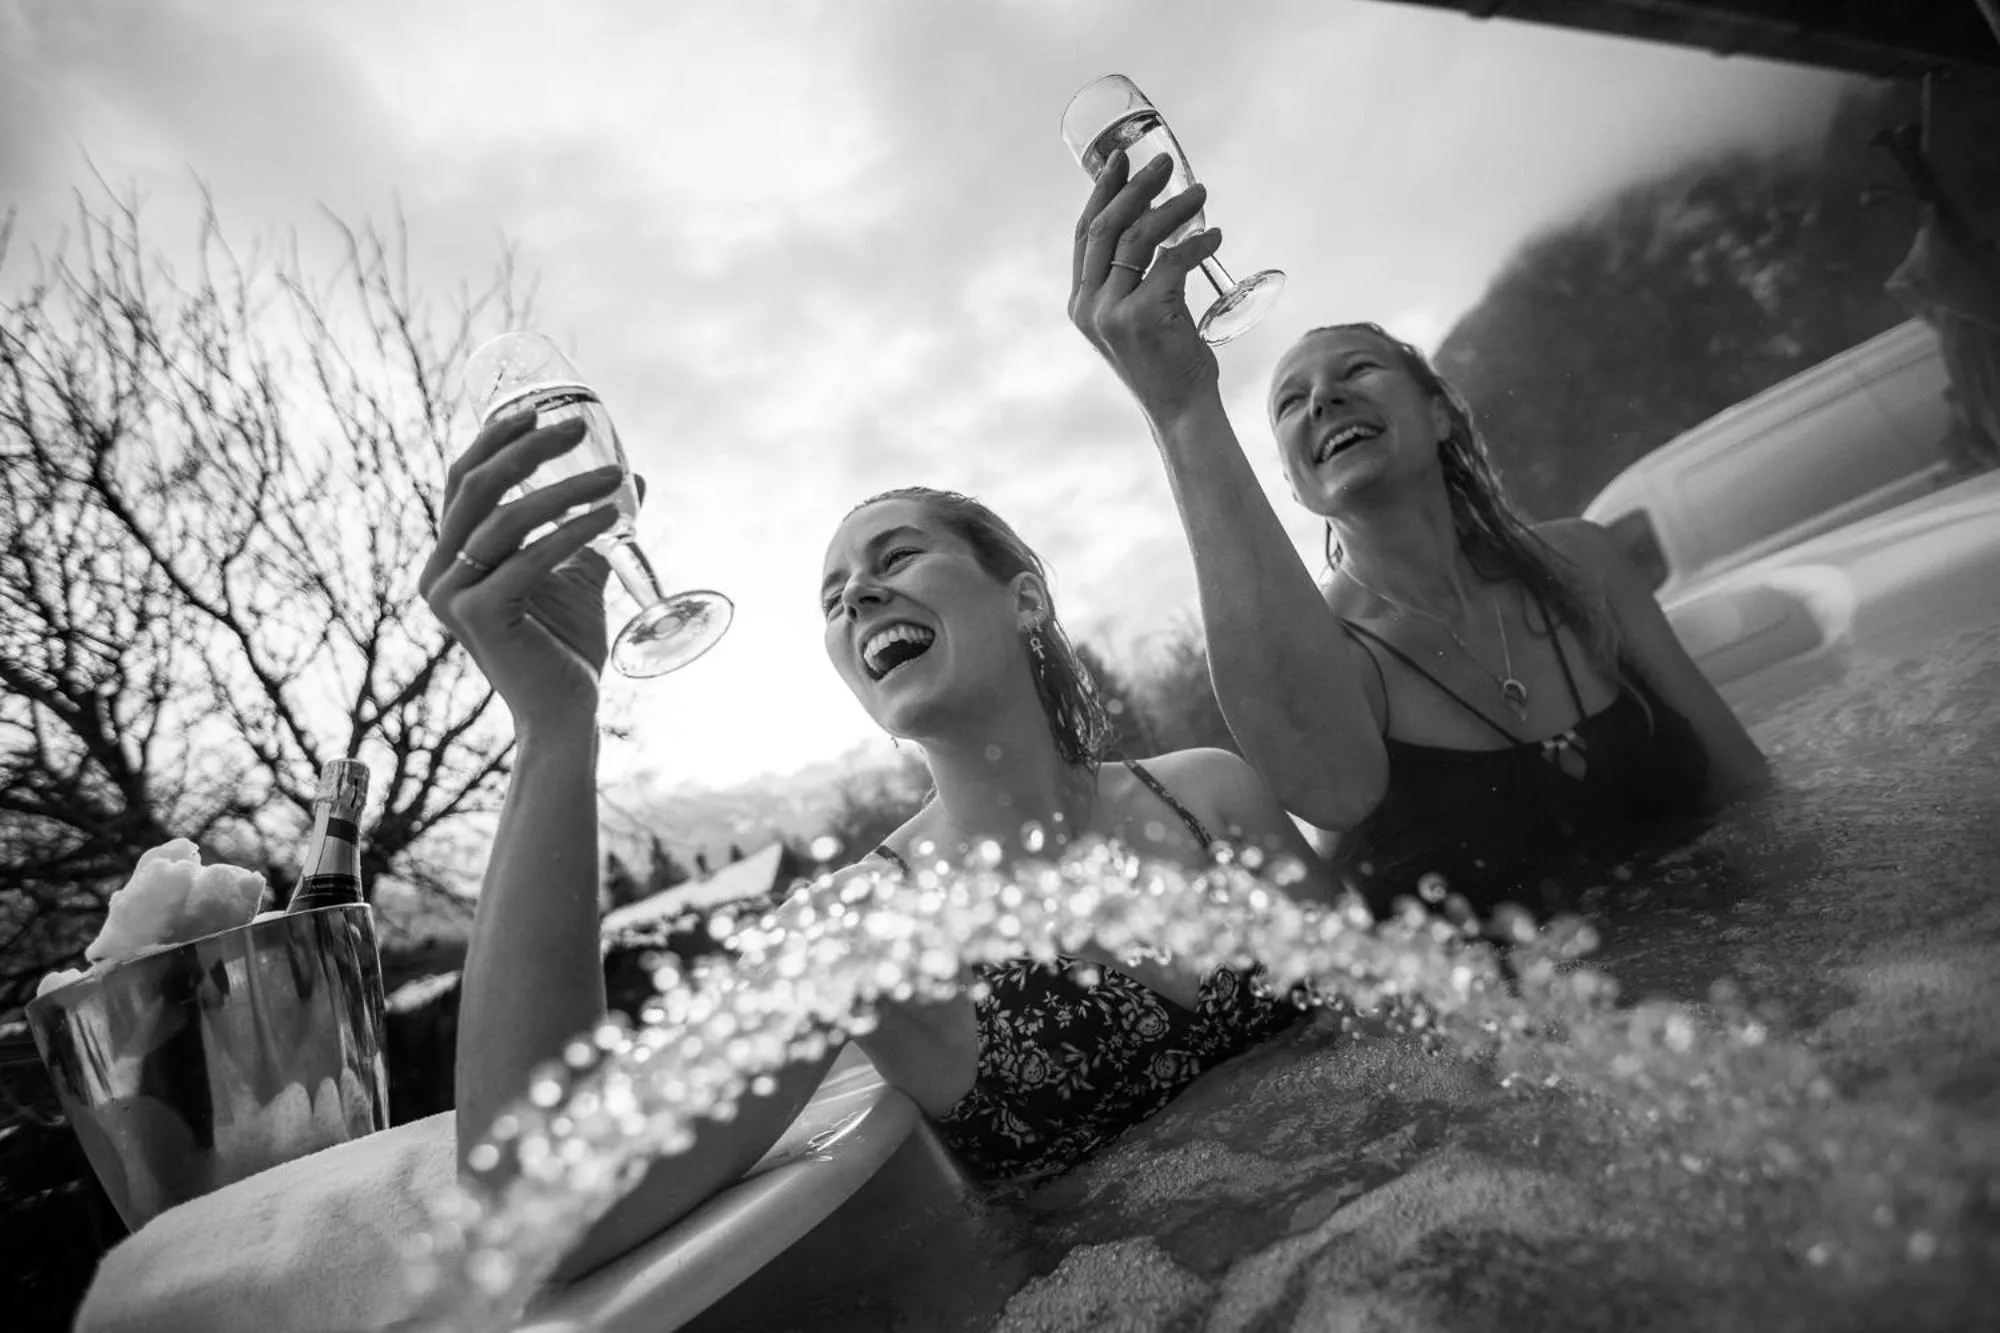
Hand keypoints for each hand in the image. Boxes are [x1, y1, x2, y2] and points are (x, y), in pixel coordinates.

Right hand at [419, 411, 627, 732]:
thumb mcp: (579, 573)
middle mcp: (439, 573)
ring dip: (565, 490)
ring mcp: (452, 596)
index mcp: (450, 557)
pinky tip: (609, 517)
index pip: (464, 480)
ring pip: (506, 519)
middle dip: (527, 448)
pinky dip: (573, 533)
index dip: (496, 438)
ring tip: (615, 477)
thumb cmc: (565, 645)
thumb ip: (593, 529)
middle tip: (578, 425)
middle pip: (475, 487)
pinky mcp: (479, 617)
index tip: (540, 409)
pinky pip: (529, 559)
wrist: (563, 713)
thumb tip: (634, 479)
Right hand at [1068, 150, 1224, 419]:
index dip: (1101, 192)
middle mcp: (1089, 306)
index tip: (1119, 160)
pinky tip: (1214, 236)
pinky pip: (1172, 260)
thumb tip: (1157, 228)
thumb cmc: (1167, 362)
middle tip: (1165, 162)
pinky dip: (1197, 242)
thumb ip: (1133, 282)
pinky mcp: (1143, 317)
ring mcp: (1112, 312)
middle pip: (1106, 226)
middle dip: (1136, 186)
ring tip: (1201, 192)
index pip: (1085, 235)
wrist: (1180, 410)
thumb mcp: (1136, 318)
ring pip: (1139, 237)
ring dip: (1173, 207)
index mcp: (1081, 303)